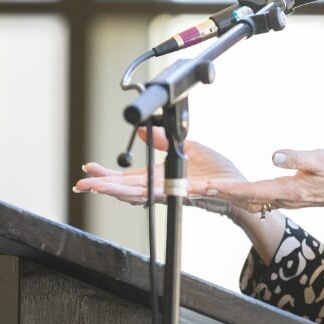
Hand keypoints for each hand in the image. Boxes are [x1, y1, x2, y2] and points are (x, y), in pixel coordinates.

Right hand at [74, 128, 245, 215]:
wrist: (240, 187)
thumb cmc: (217, 172)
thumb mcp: (187, 148)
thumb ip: (163, 141)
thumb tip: (143, 128)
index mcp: (161, 176)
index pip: (128, 177)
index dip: (108, 175)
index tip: (88, 170)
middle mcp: (163, 187)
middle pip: (127, 188)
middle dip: (104, 186)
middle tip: (83, 184)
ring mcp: (173, 192)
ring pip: (140, 194)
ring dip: (119, 192)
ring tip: (99, 189)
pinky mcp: (188, 194)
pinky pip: (165, 194)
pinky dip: (149, 194)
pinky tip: (132, 193)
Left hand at [204, 148, 323, 232]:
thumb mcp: (322, 159)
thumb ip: (297, 158)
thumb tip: (274, 155)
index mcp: (288, 189)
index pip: (252, 190)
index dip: (229, 188)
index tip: (208, 186)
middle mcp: (281, 197)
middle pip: (241, 198)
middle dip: (215, 195)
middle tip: (189, 190)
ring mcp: (282, 198)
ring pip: (245, 199)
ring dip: (221, 195)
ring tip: (197, 190)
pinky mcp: (284, 194)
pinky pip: (253, 197)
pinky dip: (234, 193)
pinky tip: (223, 190)